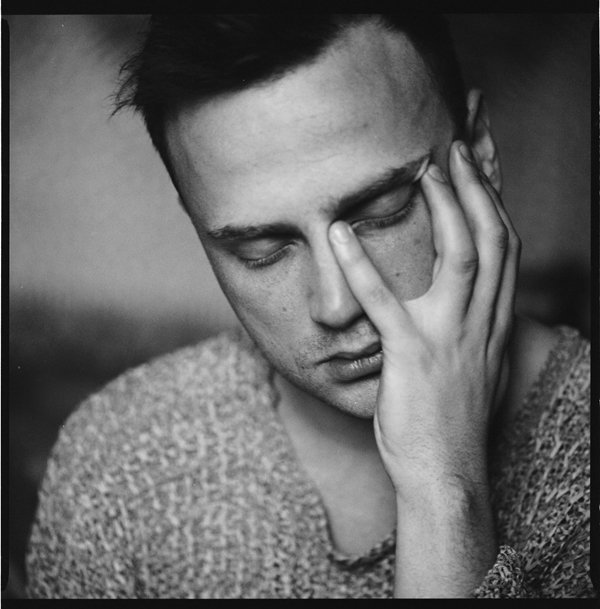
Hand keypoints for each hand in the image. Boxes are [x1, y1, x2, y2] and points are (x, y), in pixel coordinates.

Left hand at [328, 140, 520, 595]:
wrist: (447, 472)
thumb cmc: (454, 420)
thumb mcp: (475, 365)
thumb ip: (472, 327)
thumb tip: (463, 300)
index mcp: (494, 321)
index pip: (506, 246)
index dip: (497, 200)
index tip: (483, 162)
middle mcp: (481, 321)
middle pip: (493, 237)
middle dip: (479, 186)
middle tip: (457, 145)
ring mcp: (450, 336)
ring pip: (461, 256)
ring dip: (445, 206)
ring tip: (425, 166)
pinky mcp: (412, 354)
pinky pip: (385, 303)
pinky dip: (362, 266)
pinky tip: (340, 234)